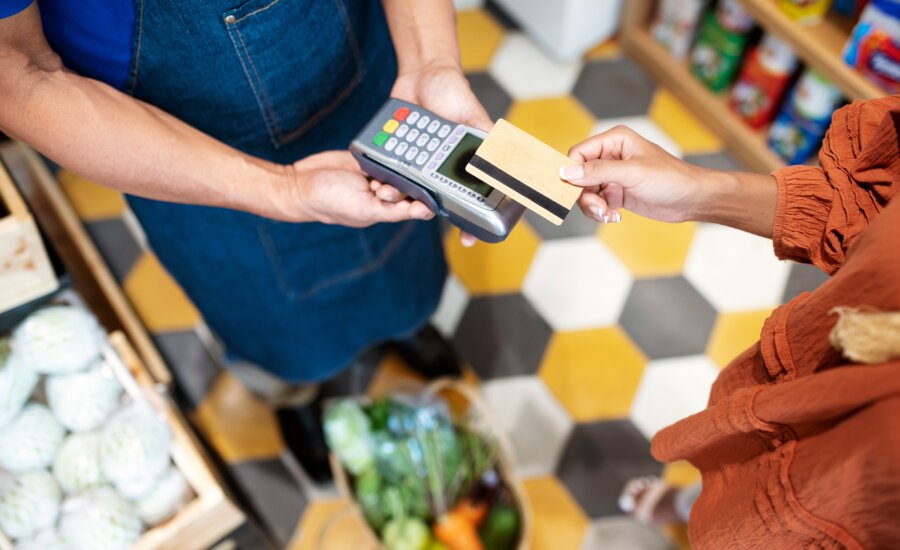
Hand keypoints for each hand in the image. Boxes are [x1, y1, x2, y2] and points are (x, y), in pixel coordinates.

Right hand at [279, 151, 433, 225]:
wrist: (301, 183)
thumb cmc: (330, 203)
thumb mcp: (364, 210)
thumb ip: (394, 211)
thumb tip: (423, 211)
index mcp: (388, 210)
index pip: (419, 204)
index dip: (423, 198)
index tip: (419, 192)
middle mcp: (385, 194)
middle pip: (411, 182)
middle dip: (401, 182)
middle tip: (379, 186)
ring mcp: (377, 175)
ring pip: (399, 166)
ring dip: (391, 167)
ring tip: (371, 178)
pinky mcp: (368, 159)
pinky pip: (384, 153)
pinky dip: (383, 153)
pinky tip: (375, 155)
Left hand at [392, 62, 491, 246]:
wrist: (423, 72)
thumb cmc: (455, 95)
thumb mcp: (475, 118)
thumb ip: (488, 141)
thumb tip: (508, 162)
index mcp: (459, 164)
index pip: (465, 197)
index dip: (467, 220)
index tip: (468, 238)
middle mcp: (436, 167)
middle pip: (430, 196)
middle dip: (423, 206)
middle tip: (418, 209)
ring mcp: (414, 160)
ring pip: (406, 186)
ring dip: (397, 193)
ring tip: (387, 191)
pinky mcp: (394, 151)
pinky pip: (387, 168)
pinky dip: (382, 174)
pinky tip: (376, 178)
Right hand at [561, 125, 710, 223]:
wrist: (692, 199)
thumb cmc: (670, 178)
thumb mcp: (632, 173)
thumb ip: (597, 172)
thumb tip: (567, 172)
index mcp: (614, 141)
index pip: (579, 154)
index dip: (572, 172)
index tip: (573, 191)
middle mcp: (611, 156)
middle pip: (579, 175)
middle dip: (584, 195)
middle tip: (597, 208)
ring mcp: (613, 176)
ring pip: (586, 192)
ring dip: (593, 206)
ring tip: (608, 214)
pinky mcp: (617, 193)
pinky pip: (596, 203)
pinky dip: (600, 212)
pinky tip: (614, 216)